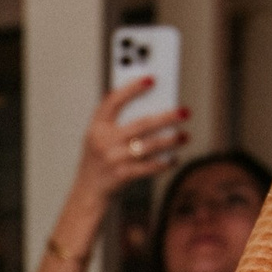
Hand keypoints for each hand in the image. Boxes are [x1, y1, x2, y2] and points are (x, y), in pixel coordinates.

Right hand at [72, 81, 188, 210]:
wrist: (88, 192)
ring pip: (149, 146)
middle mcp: (104, 141)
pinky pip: (148, 167)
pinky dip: (163, 163)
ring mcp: (113, 159)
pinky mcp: (122, 175)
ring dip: (170, 141)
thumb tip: (150, 106)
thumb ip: (115, 122)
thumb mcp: (97, 138)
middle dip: (166, 117)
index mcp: (97, 127)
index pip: (113, 101)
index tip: (151, 79)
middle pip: (141, 123)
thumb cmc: (98, 162)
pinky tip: (173, 158)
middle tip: (183, 112)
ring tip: (184, 136)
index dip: (132, 88)